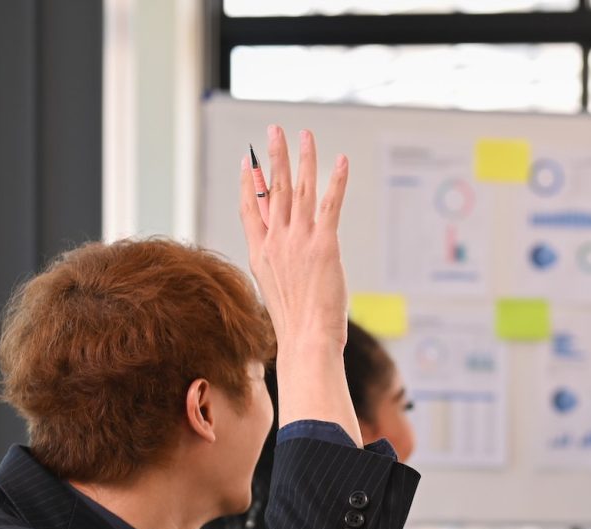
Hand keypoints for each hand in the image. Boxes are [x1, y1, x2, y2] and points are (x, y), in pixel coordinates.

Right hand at [238, 125, 358, 440]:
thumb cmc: (295, 323)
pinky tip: (340, 161)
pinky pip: (330, 204)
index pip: (250, 207)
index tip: (250, 160)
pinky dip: (335, 180)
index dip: (250, 182)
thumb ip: (275, 260)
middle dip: (274, 156)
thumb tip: (277, 248)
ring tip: (305, 134)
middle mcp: (276, 241)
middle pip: (274, 189)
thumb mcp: (276, 287)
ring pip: (299, 189)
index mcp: (260, 252)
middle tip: (274, 129)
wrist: (305, 339)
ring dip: (303, 158)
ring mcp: (299, 241)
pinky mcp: (324, 244)